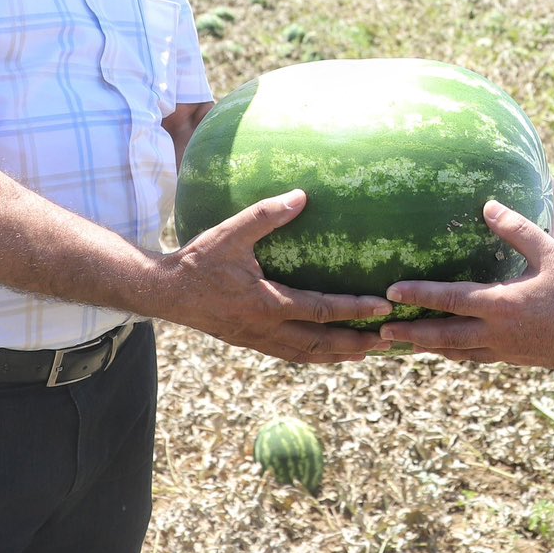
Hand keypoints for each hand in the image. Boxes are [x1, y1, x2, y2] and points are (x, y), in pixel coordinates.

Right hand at [162, 190, 390, 363]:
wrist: (165, 292)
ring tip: (366, 354)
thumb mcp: (231, 232)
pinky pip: (289, 355)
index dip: (355, 310)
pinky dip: (314, 357)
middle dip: (356, 344)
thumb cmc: (198, 260)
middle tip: (388, 342)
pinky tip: (327, 354)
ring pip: (307, 356)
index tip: (384, 307)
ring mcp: (257, 340)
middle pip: (321, 344)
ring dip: (339, 356)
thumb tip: (302, 195)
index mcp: (266, 303)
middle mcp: (265, 328)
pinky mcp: (249, 342)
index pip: (322, 310)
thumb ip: (267, 214)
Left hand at [379, 201, 553, 370]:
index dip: (417, 295)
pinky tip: (449, 352)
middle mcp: (496, 333)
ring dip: (429, 348)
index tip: (391, 292)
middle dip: (410, 334)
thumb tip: (488, 205)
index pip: (448, 300)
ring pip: (457, 353)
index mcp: (500, 304)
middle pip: (441, 336)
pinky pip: (477, 359)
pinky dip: (456, 355)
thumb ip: (516, 229)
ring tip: (405, 345)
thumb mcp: (549, 252)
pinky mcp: (516, 359)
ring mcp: (505, 350)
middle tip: (380, 332)